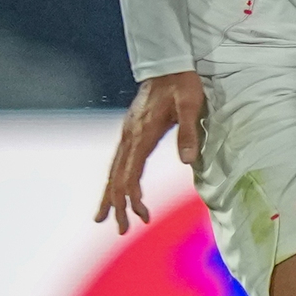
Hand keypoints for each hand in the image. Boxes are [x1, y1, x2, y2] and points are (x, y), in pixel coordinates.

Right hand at [98, 72, 202, 235]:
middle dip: (117, 205)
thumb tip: (187, 162)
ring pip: (113, 171)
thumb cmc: (182, 85)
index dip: (133, 197)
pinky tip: (114, 189)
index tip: (141, 216)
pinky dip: (114, 180)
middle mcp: (129, 137)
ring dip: (110, 196)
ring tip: (103, 219)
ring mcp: (127, 134)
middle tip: (121, 230)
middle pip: (117, 178)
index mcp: (142, 135)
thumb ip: (189, 133)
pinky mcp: (130, 131)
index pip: (131, 174)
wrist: (167, 65)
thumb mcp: (191, 106)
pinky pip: (117, 161)